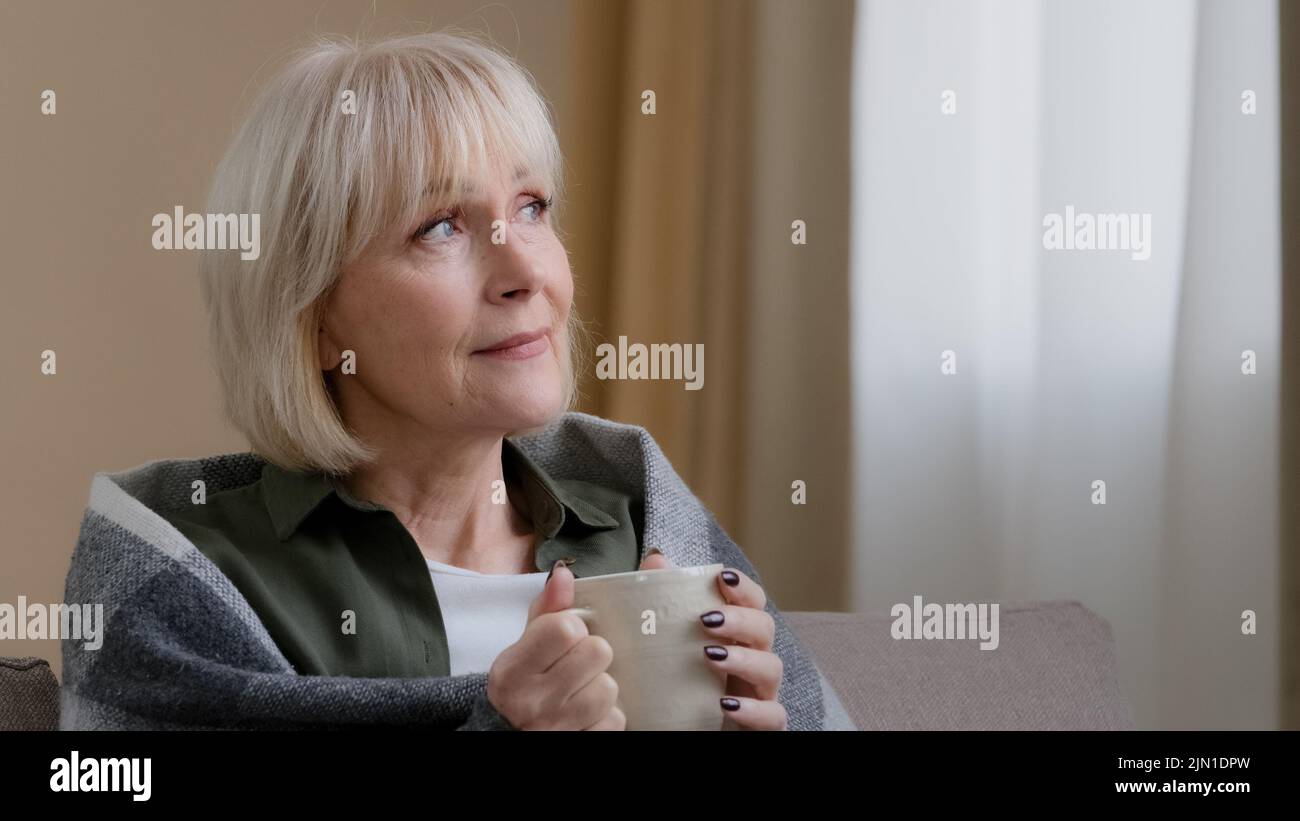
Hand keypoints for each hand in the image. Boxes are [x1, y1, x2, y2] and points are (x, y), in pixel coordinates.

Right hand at [486, 561, 623, 729]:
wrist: (509, 733)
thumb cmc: (523, 683)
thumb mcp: (525, 645)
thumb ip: (547, 608)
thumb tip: (564, 573)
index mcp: (513, 668)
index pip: (566, 628)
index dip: (574, 627)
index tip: (567, 636)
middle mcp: (532, 700)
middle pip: (597, 652)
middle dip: (592, 653)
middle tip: (578, 662)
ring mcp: (557, 726)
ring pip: (608, 688)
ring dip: (601, 684)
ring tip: (583, 687)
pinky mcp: (582, 741)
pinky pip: (615, 719)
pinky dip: (608, 714)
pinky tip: (589, 711)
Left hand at [640, 550, 787, 729]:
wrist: (680, 729)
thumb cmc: (682, 682)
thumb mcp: (667, 642)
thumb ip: (664, 601)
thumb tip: (657, 559)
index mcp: (736, 634)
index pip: (752, 602)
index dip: (742, 587)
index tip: (722, 577)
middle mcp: (754, 657)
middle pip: (764, 627)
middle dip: (739, 619)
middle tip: (707, 619)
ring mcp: (762, 691)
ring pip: (771, 667)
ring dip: (744, 658)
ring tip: (710, 656)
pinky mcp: (763, 723)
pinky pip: (773, 715)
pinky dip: (753, 709)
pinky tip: (726, 704)